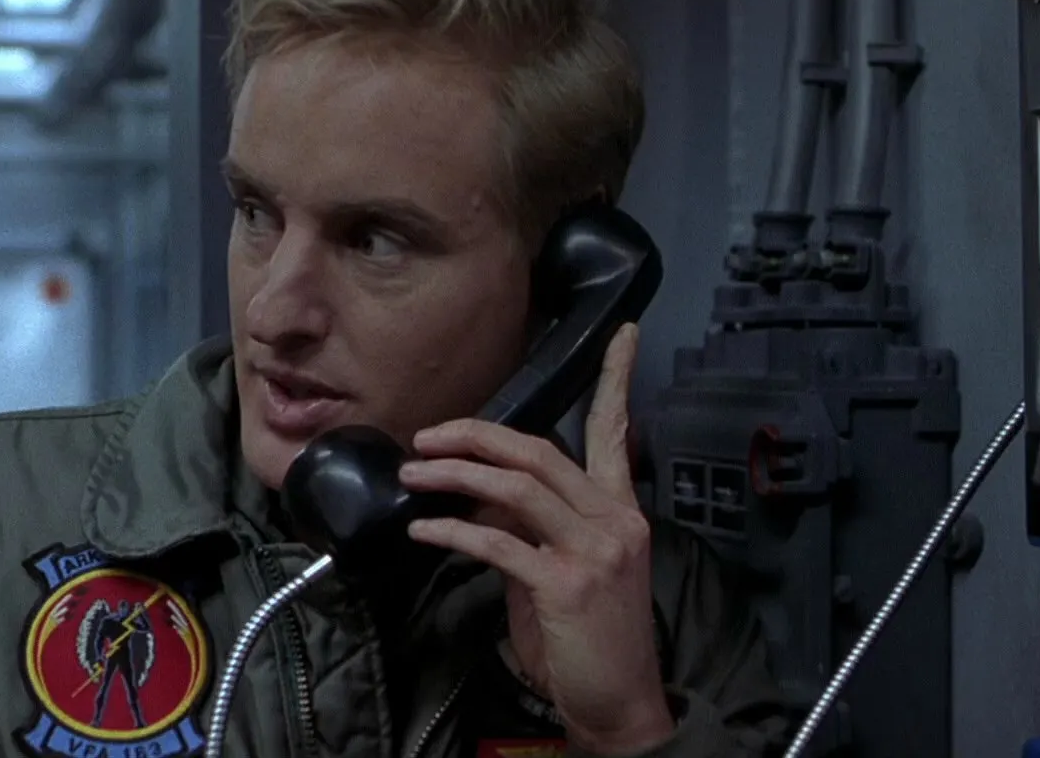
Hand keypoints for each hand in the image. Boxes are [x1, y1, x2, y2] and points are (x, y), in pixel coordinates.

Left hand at [401, 324, 673, 753]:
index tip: (624, 334)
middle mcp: (615, 520)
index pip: (617, 431)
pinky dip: (453, 531)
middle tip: (430, 434)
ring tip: (414, 473)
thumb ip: (532, 529)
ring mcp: (595, 550)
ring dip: (455, 474)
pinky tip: (423, 530)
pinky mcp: (567, 584)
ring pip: (516, 486)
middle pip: (540, 451)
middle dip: (478, 434)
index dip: (618, 379)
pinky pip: (498, 542)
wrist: (621, 706)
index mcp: (622, 511)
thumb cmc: (591, 643)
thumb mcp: (564, 572)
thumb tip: (479, 499)